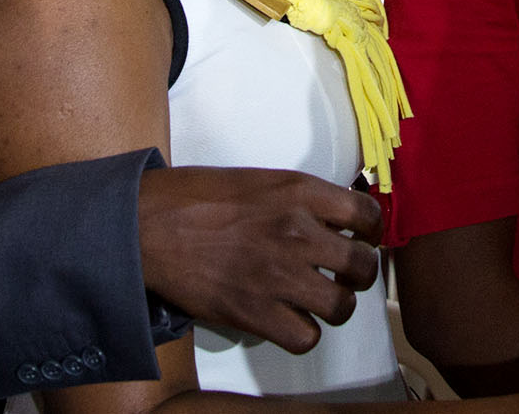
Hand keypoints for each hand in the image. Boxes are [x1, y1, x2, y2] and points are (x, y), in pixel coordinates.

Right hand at [135, 166, 380, 351]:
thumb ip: (301, 200)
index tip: (362, 239)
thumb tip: (336, 221)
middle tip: (341, 275)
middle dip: (357, 274)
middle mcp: (297, 232)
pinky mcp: (254, 312)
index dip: (370, 232)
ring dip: (334, 307)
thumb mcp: (260, 180)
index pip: (368, 214)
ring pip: (342, 307)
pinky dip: (301, 332)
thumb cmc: (196, 198)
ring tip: (316, 300)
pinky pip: (306, 337)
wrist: (147, 225)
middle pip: (363, 266)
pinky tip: (288, 318)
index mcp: (299, 191)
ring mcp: (277, 275)